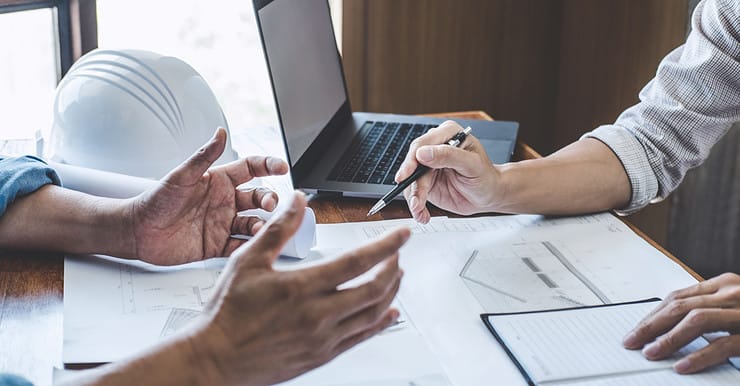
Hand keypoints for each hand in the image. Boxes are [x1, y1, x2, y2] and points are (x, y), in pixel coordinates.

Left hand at [130, 127, 288, 264]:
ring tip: (259, 228)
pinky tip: (251, 245)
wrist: (138, 231)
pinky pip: (240, 245)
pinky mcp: (218, 245)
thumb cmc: (156, 200)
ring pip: (253, 222)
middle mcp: (225, 201)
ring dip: (261, 225)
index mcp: (219, 181)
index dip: (268, 165)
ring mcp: (223, 223)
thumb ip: (204, 155)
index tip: (281, 167)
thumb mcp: (181, 175)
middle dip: (269, 200)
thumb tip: (221, 131)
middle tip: (270, 205)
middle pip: (258, 197)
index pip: (251, 169)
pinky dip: (249, 246)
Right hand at [189, 192, 408, 385]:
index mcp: (301, 287)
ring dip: (391, 292)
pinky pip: (361, 338)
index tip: (401, 234)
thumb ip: (278, 229)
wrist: (216, 359)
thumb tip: (297, 201)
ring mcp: (322, 338)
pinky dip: (380, 323)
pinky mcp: (321, 355)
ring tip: (396, 276)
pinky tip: (388, 313)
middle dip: (393, 267)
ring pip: (372, 314)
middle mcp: (317, 315)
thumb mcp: (247, 261)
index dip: (386, 245)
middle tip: (397, 253)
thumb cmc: (227, 313)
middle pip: (373, 288)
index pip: (357, 261)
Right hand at [396, 120, 501, 222]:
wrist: (489, 195)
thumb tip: (422, 153)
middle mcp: (435, 148)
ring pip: (411, 180)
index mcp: (447, 134)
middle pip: (412, 163)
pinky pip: (413, 192)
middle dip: (412, 184)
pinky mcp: (425, 181)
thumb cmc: (486, 176)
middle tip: (415, 201)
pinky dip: (416, 205)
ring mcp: (428, 165)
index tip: (406, 174)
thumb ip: (449, 156)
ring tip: (420, 211)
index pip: (422, 144)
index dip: (412, 160)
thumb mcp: (472, 165)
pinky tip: (422, 214)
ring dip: (414, 198)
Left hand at [623, 273, 739, 373]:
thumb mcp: (735, 307)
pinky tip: (682, 365)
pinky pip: (722, 344)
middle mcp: (732, 292)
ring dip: (668, 338)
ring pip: (696, 320)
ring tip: (650, 353)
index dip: (653, 315)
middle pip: (680, 307)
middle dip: (651, 325)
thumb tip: (670, 328)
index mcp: (724, 285)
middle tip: (632, 341)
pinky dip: (699, 356)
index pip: (678, 297)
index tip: (636, 329)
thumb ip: (709, 311)